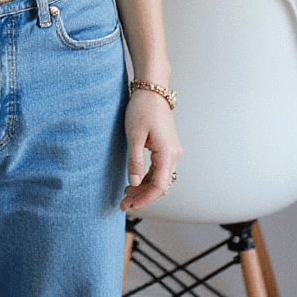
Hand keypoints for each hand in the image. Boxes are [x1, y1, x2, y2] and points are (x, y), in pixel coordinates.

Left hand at [121, 87, 181, 211]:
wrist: (152, 91)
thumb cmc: (142, 110)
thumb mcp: (134, 136)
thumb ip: (135, 161)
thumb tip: (134, 183)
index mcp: (167, 153)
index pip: (158, 186)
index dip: (144, 199)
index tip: (128, 205)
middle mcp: (173, 155)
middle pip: (160, 185)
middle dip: (142, 196)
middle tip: (123, 203)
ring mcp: (171, 151)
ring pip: (160, 179)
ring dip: (144, 188)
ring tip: (125, 194)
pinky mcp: (166, 148)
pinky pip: (159, 170)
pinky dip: (147, 178)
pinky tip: (134, 181)